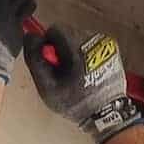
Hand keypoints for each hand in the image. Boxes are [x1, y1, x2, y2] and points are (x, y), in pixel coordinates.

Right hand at [24, 25, 143, 143]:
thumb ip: (35, 59)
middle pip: (69, 31)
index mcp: (79, 48)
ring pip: (81, 36)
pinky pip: (93, 44)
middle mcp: (95, 42)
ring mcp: (107, 44)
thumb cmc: (76, 103)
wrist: (106, 114)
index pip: (57, 29)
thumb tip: (30, 36)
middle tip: (65, 70)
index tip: (53, 62)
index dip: (49, 44)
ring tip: (78, 72)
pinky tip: (88, 71)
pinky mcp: (113, 49)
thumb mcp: (48, 87)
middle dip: (63, 48)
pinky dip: (87, 53)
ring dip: (75, 50)